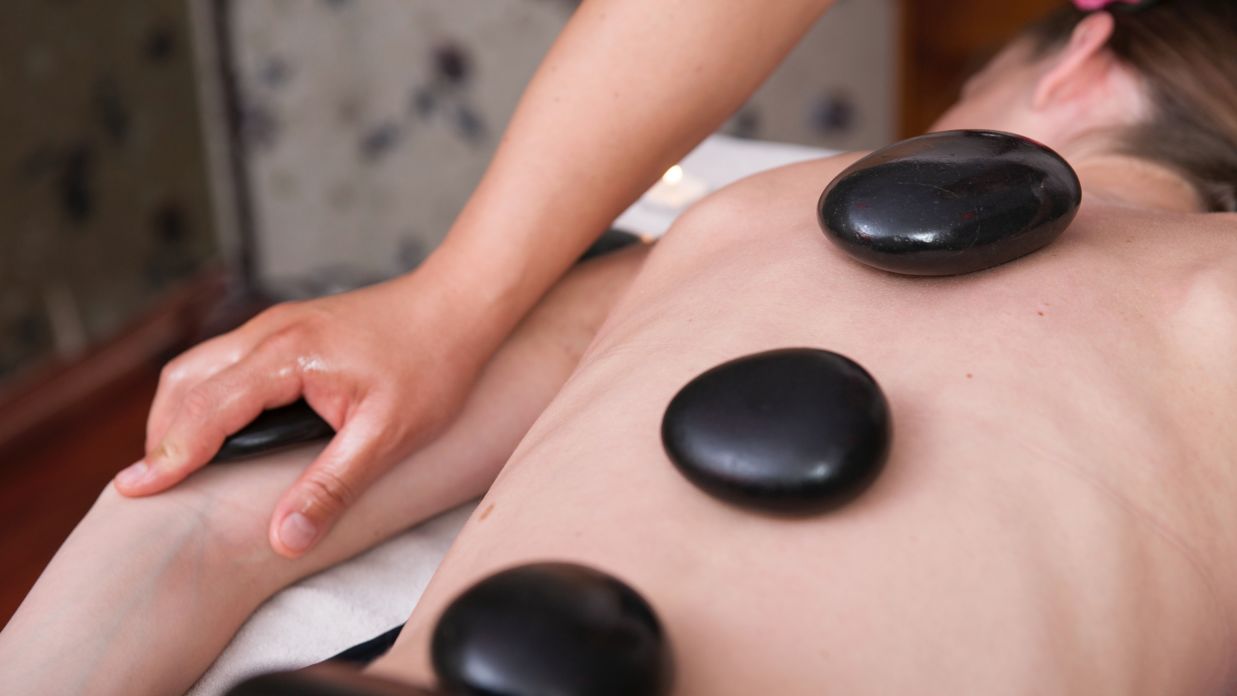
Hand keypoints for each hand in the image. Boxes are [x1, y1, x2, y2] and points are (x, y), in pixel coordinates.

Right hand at [114, 271, 486, 556]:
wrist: (459, 305)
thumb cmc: (432, 364)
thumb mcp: (389, 435)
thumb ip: (334, 487)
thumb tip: (285, 537)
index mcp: (288, 356)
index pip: (206, 409)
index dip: (168, 456)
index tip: (133, 492)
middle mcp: (270, 332)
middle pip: (185, 381)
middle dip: (163, 435)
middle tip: (154, 487)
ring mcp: (276, 326)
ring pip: (199, 365)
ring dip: (180, 413)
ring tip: (180, 465)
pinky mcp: (288, 329)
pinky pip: (225, 360)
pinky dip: (205, 396)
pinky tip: (221, 429)